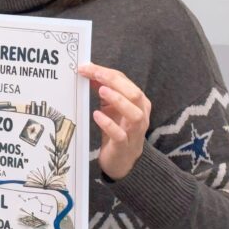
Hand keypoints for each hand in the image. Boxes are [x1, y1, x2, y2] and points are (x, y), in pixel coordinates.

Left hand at [78, 62, 150, 180]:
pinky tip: (97, 115)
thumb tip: (89, 71)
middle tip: (95, 74)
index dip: (106, 72)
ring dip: (118, 100)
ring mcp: (134, 132)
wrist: (122, 161)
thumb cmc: (117, 130)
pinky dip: (108, 124)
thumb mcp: (110, 107)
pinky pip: (120, 134)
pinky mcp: (124, 146)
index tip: (87, 67)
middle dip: (114, 81)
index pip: (125, 82)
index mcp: (139, 102)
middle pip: (135, 94)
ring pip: (134, 114)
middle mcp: (141, 115)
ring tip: (101, 90)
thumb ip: (103, 90)